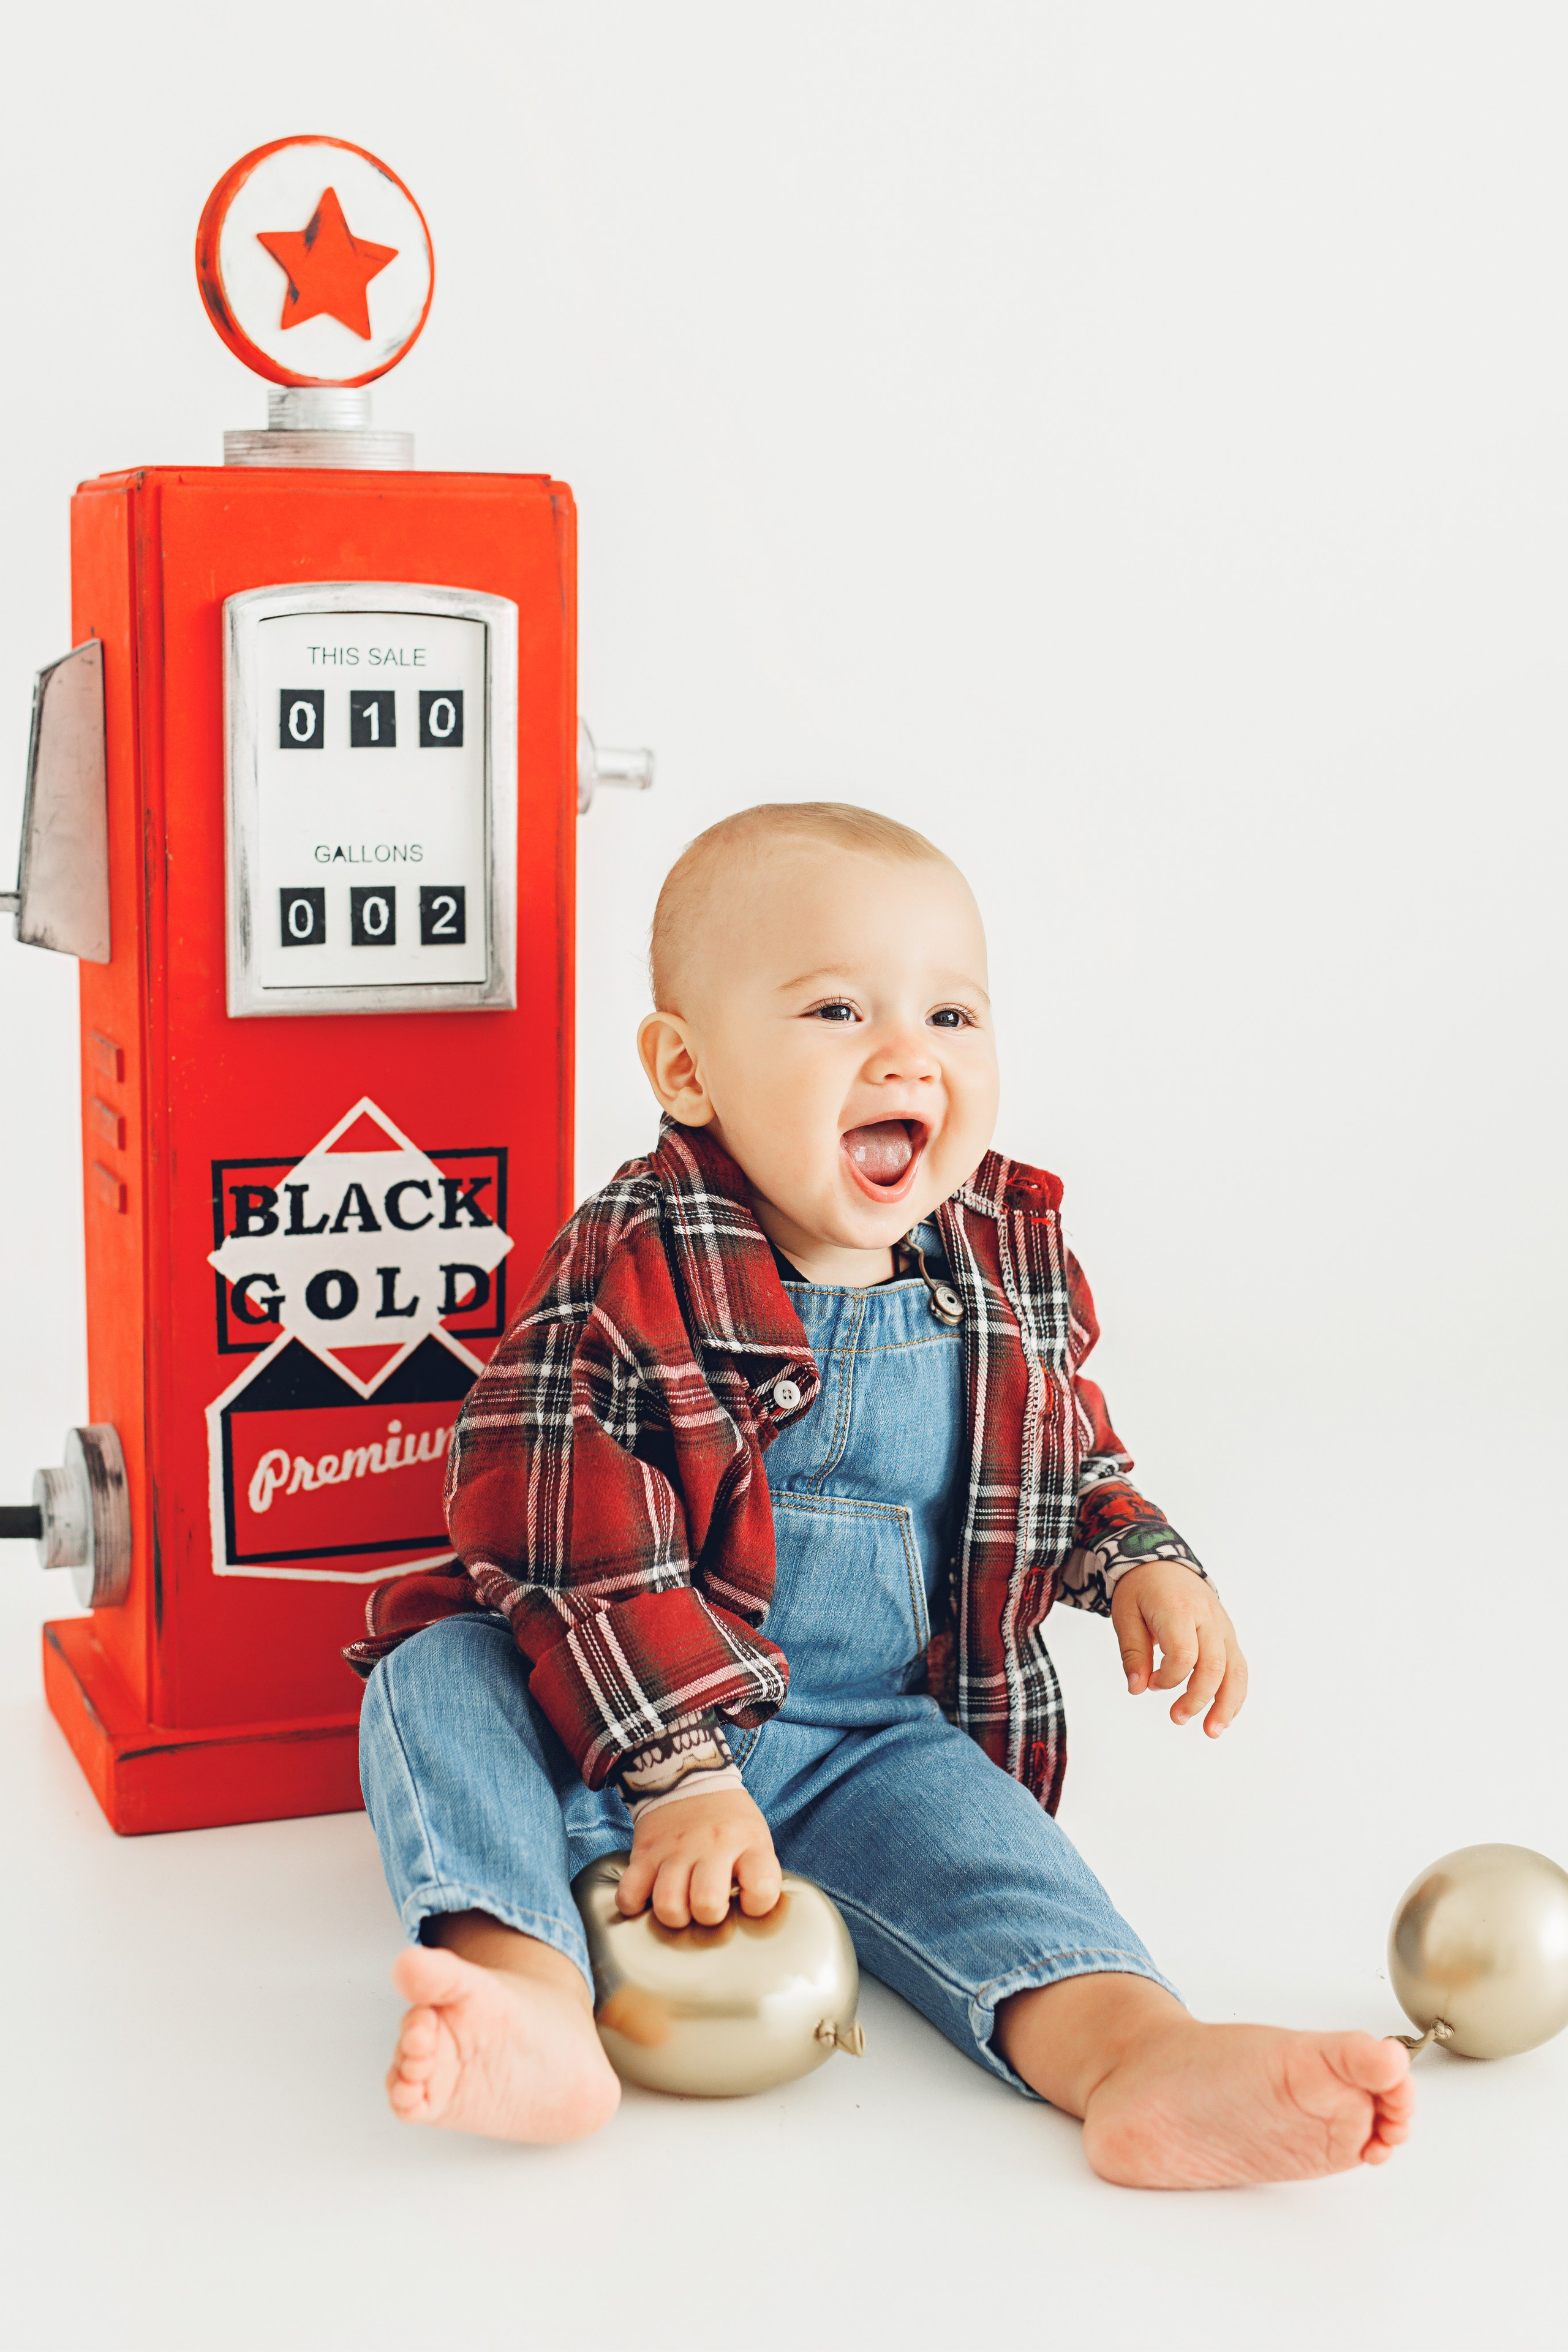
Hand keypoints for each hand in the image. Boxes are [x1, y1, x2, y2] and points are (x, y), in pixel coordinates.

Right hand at [615, 1786, 782, 1928]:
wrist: (688, 1777)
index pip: (762, 1888)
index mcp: (748, 1844)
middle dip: (707, 1917)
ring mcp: (675, 1850)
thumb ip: (755, 1875)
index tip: (749, 1902)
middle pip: (707, 1902)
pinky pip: (629, 1894)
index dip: (757, 1904)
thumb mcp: (755, 1838)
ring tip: (680, 1906)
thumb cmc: (728, 1822)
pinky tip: (647, 1899)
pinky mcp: (644, 1853)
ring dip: (674, 1915)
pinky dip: (634, 1906)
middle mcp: (712, 1846)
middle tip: (708, 1908)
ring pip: (668, 1904)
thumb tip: (749, 1919)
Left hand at [1110, 1562, 1247, 1735]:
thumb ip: (1133, 1652)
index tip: (1151, 1684)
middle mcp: (1207, 1617)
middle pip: (1214, 1665)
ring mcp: (1222, 1626)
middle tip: (1177, 1718)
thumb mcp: (1124, 1614)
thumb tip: (1137, 1688)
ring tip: (1212, 1731)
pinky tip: (1224, 1716)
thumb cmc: (1141, 1589)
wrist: (1162, 1563)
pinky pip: (1239, 1667)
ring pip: (1236, 1669)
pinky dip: (1235, 1693)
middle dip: (1198, 1698)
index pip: (1184, 1654)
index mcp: (1179, 1608)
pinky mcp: (1228, 1635)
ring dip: (1227, 1704)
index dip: (1168, 1678)